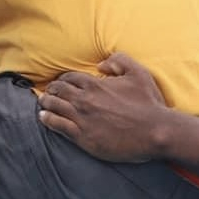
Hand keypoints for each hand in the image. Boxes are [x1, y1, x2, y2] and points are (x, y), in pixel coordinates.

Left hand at [36, 53, 170, 163]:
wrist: (155, 131)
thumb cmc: (148, 103)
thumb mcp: (138, 73)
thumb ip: (119, 61)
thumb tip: (101, 64)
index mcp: (95, 84)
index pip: (69, 78)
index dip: (63, 80)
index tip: (60, 83)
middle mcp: (84, 100)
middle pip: (58, 91)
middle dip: (51, 90)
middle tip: (48, 93)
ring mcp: (82, 118)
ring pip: (55, 107)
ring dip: (46, 103)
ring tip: (43, 103)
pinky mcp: (83, 137)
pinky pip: (58, 125)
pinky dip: (48, 119)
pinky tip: (44, 117)